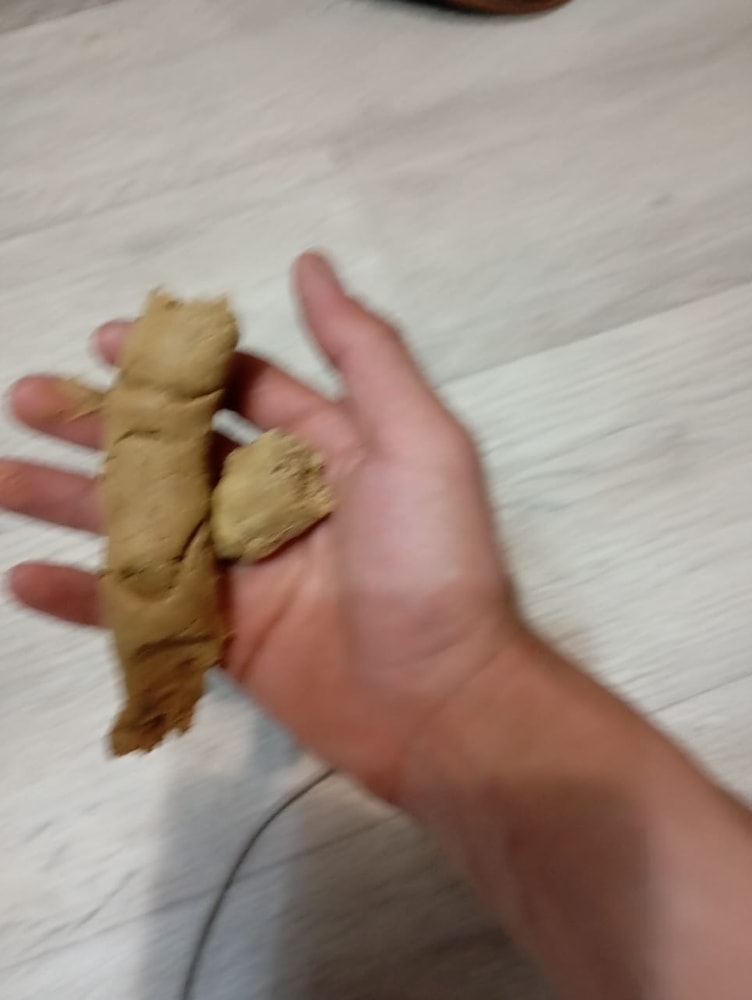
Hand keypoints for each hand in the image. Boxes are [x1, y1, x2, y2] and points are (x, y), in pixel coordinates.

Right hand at [0, 254, 515, 798]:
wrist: (440, 699)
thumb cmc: (428, 560)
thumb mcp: (414, 440)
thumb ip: (362, 353)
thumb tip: (310, 263)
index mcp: (320, 451)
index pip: (236, 391)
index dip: (173, 364)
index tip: (104, 341)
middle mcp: (275, 504)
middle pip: (172, 452)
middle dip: (101, 423)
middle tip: (26, 398)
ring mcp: (243, 574)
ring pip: (142, 526)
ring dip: (71, 500)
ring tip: (2, 475)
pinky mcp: (221, 637)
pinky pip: (140, 611)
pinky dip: (83, 598)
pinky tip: (24, 577)